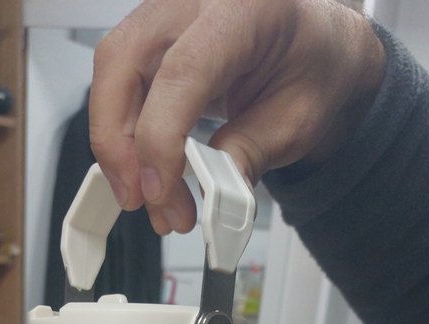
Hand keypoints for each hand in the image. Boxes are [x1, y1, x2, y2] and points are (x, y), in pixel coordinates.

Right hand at [89, 0, 384, 233]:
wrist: (317, 47)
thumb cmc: (311, 69)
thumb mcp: (296, 120)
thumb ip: (251, 153)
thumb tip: (213, 198)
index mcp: (244, 9)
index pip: (182, 71)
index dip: (160, 138)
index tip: (159, 192)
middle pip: (122, 62)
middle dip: (119, 143)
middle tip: (140, 200)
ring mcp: (167, 12)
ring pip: (111, 73)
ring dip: (117, 145)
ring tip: (149, 198)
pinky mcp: (152, 35)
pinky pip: (118, 83)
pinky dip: (124, 134)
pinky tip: (145, 171)